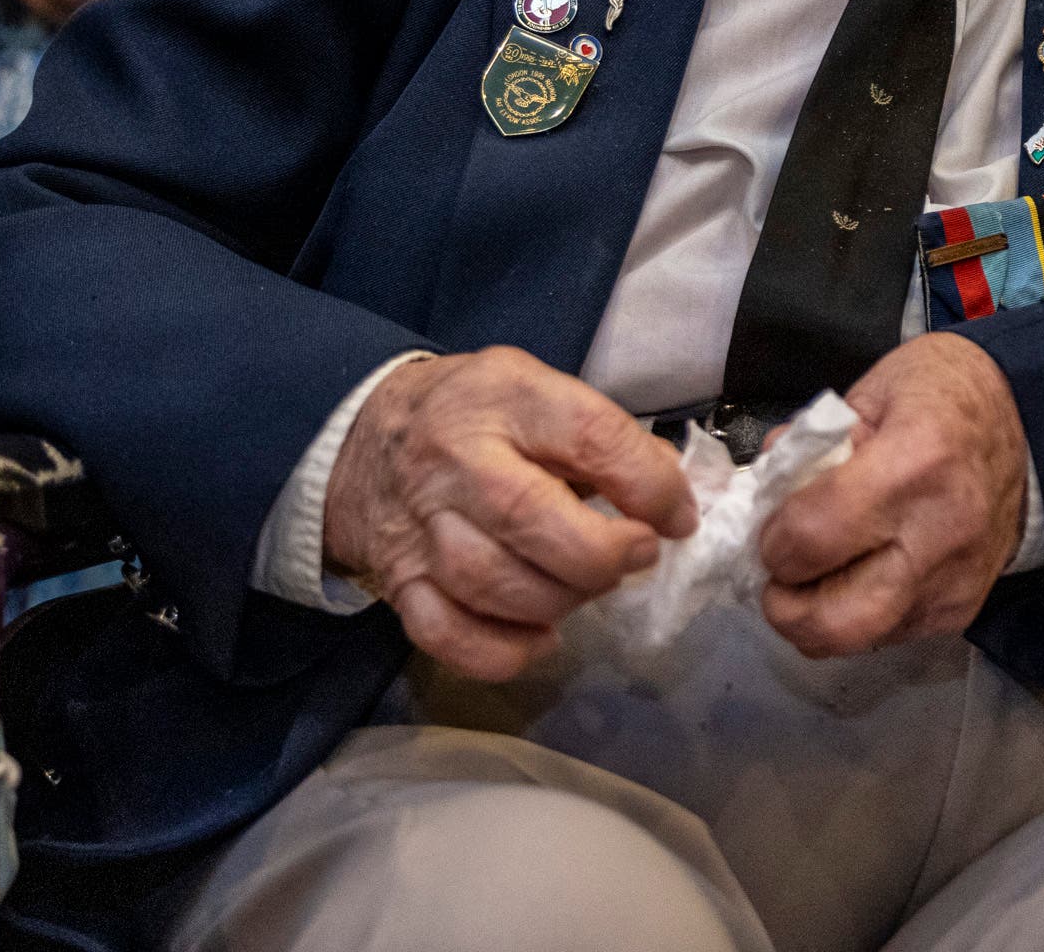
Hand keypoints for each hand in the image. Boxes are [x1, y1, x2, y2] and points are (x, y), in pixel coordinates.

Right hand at [321, 347, 695, 681]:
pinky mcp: (400, 583)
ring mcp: (421, 527)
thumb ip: (605, 439)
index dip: (649, 485)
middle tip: (638, 555)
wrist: (366, 439)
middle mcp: (457, 461)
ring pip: (493, 584)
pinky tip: (543, 635)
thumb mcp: (540, 393)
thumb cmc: (477, 416)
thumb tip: (672, 498)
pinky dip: (504, 650)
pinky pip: (448, 635)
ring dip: (563, 599)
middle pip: (533, 519)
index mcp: (507, 398)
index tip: (678, 516)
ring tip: (590, 583)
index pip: (590, 437)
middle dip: (604, 553)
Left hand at [757, 332, 1028, 657]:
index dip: (772, 537)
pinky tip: (862, 570)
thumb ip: (811, 442)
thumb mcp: (875, 388)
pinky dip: (855, 612)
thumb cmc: (947, 395)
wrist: (1036, 427)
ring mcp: (953, 583)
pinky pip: (884, 635)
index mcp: (915, 462)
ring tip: (818, 571)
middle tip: (782, 570)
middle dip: (784, 605)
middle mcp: (939, 535)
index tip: (773, 522)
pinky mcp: (961, 612)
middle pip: (832, 621)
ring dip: (816, 615)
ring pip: (853, 642)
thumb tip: (762, 493)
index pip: (811, 537)